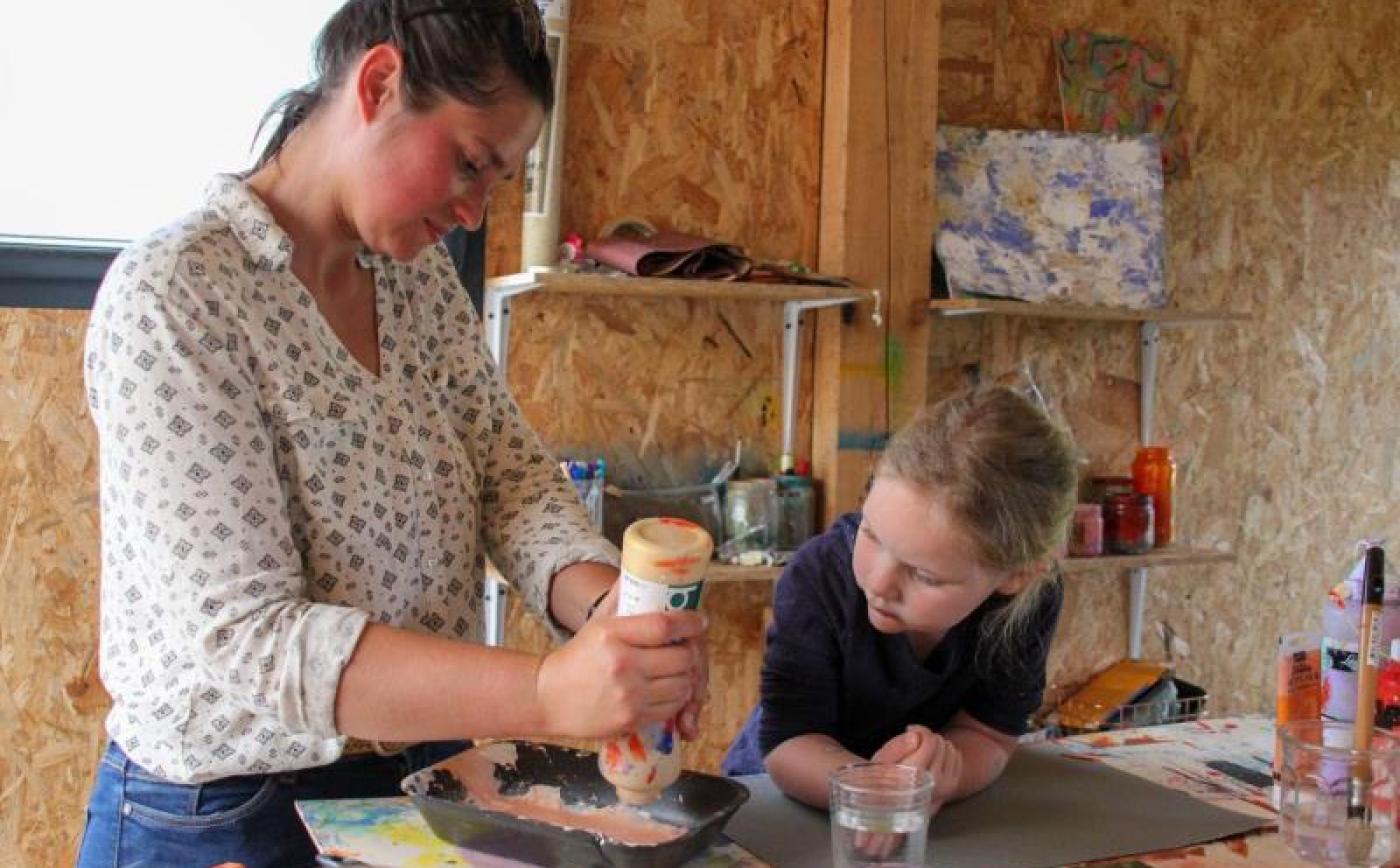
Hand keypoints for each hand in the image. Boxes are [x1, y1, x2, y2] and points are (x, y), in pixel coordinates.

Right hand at [583, 583, 708, 740]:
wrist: (547, 697)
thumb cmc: (576, 657)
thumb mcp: (595, 623)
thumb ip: (621, 597)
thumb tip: (641, 568)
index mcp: (612, 635)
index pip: (664, 625)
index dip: (689, 622)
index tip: (699, 621)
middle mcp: (622, 665)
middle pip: (681, 657)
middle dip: (690, 652)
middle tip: (688, 647)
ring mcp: (628, 695)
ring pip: (682, 685)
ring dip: (686, 676)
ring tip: (678, 668)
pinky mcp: (631, 719)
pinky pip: (670, 708)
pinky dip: (675, 698)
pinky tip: (666, 688)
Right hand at [873, 725, 961, 807]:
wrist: (894, 806)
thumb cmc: (883, 779)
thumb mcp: (879, 763)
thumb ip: (896, 748)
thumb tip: (915, 736)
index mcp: (914, 777)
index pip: (929, 742)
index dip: (920, 730)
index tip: (909, 730)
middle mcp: (932, 783)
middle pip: (940, 743)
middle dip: (927, 737)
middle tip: (914, 740)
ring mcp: (946, 787)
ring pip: (950, 748)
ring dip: (937, 744)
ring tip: (921, 750)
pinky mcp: (952, 787)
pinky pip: (956, 757)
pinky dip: (945, 752)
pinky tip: (931, 758)